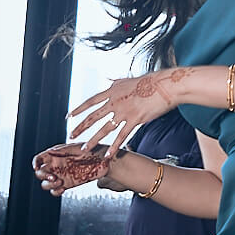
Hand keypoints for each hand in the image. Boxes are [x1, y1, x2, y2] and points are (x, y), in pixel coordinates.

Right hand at [33, 142, 111, 194]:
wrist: (106, 161)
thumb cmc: (93, 150)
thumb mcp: (78, 148)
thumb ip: (64, 150)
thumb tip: (50, 151)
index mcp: (56, 154)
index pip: (40, 159)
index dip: (35, 163)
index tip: (36, 168)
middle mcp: (57, 165)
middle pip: (40, 173)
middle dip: (43, 175)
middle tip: (53, 177)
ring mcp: (61, 175)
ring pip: (46, 183)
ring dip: (49, 184)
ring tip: (60, 182)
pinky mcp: (68, 184)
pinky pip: (55, 191)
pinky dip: (56, 191)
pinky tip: (62, 188)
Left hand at [68, 68, 186, 160]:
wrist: (165, 85)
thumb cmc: (150, 81)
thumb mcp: (128, 79)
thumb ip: (116, 81)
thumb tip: (109, 79)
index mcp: (112, 91)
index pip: (91, 102)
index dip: (79, 109)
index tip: (69, 116)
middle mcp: (115, 101)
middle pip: (93, 117)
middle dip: (80, 127)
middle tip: (71, 136)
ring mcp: (124, 111)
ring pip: (104, 129)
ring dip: (93, 140)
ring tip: (85, 149)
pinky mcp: (135, 119)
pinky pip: (122, 136)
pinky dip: (114, 146)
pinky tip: (108, 154)